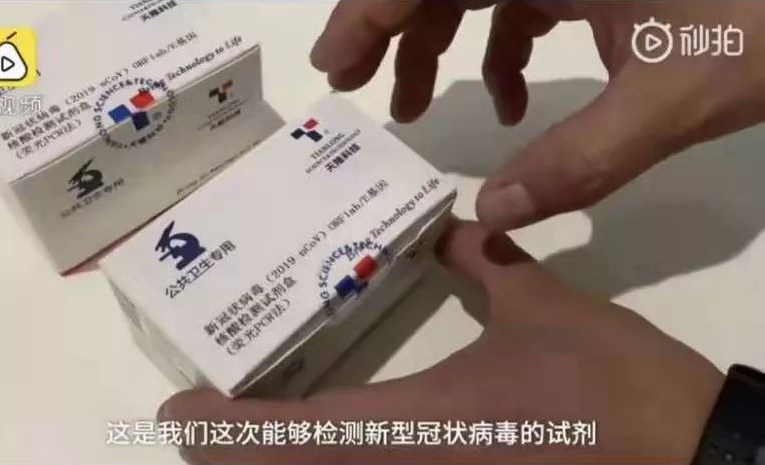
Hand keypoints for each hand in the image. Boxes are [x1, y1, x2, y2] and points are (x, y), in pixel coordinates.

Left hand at [158, 221, 723, 463]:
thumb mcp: (543, 310)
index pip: (280, 440)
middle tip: (210, 422)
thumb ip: (486, 262)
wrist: (690, 462)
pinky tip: (348, 444)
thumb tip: (458, 223)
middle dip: (236, 458)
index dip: (217, 432)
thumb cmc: (609, 389)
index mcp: (407, 429)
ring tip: (258, 432)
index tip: (180, 416)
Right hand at [310, 1, 764, 233]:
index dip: (369, 11)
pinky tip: (508, 104)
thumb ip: (581, 160)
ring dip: (436, 40)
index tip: (335, 67)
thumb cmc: (763, 27)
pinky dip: (500, 48)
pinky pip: (521, 1)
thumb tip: (491, 214)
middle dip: (389, 26)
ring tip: (412, 106)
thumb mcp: (671, 97)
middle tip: (354, 85)